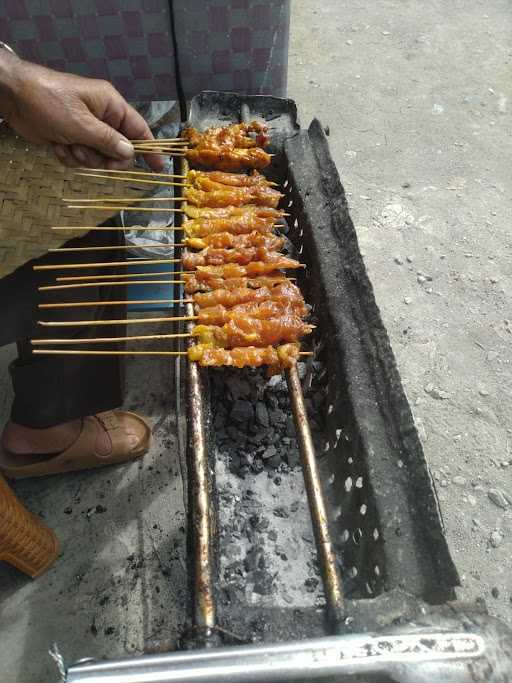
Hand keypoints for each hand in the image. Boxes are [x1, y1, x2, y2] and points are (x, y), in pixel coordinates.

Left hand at [0, 53, 162, 170]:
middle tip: (90, 157)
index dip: (150, 149)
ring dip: (83, 157)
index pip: (139, 129)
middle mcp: (102, 117)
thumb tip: (130, 153)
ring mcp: (87, 128)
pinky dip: (70, 156)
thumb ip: (108, 141)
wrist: (14, 97)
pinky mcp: (72, 138)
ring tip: (67, 145)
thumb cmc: (49, 102)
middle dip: (103, 158)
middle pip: (118, 150)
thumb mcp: (81, 123)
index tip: (158, 168)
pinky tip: (57, 145)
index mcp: (110, 105)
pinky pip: (81, 158)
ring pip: (98, 157)